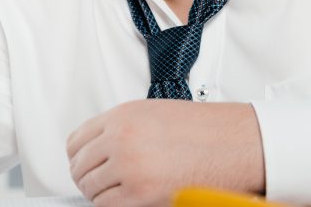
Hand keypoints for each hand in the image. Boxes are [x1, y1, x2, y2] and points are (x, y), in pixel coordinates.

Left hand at [67, 100, 265, 205]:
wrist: (234, 144)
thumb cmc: (205, 129)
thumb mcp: (154, 113)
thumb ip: (123, 127)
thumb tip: (101, 146)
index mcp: (122, 116)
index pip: (76, 140)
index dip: (78, 156)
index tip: (83, 162)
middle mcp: (121, 139)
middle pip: (79, 165)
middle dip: (86, 176)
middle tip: (97, 181)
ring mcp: (129, 167)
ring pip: (90, 188)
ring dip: (98, 192)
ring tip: (114, 191)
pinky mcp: (141, 193)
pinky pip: (106, 205)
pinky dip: (111, 205)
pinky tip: (125, 199)